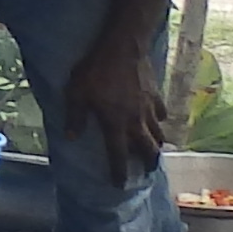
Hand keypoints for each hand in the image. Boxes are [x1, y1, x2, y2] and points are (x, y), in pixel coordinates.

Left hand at [64, 35, 167, 175]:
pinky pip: (162, 114)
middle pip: (148, 150)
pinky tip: (157, 119)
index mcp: (115, 124)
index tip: (120, 185)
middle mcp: (136, 122)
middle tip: (147, 172)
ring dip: (156, 145)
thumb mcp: (76, 93)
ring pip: (158, 134)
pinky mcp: (157, 95)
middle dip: (148, 164)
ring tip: (154, 150)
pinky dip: (160, 120)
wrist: (124, 47)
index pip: (118, 156)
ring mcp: (150, 109)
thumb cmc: (96, 70)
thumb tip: (70, 138)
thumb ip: (74, 117)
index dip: (119, 172)